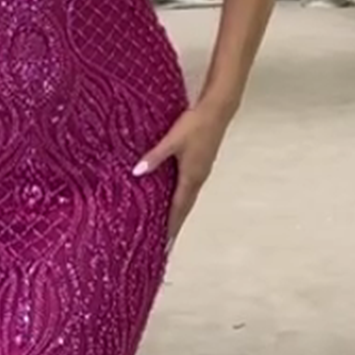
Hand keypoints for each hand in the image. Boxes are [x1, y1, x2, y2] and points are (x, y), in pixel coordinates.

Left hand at [132, 104, 226, 249]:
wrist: (218, 111)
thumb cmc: (195, 125)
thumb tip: (137, 172)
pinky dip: (182, 201)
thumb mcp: (172, 141)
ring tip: (169, 227)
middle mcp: (197, 179)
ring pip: (188, 199)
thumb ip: (154, 157)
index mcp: (190, 177)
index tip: (166, 243)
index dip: (171, 226)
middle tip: (166, 243)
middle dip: (175, 225)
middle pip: (184, 208)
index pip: (178, 208)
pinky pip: (190, 189)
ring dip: (179, 214)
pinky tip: (176, 201)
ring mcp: (201, 173)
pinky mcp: (201, 165)